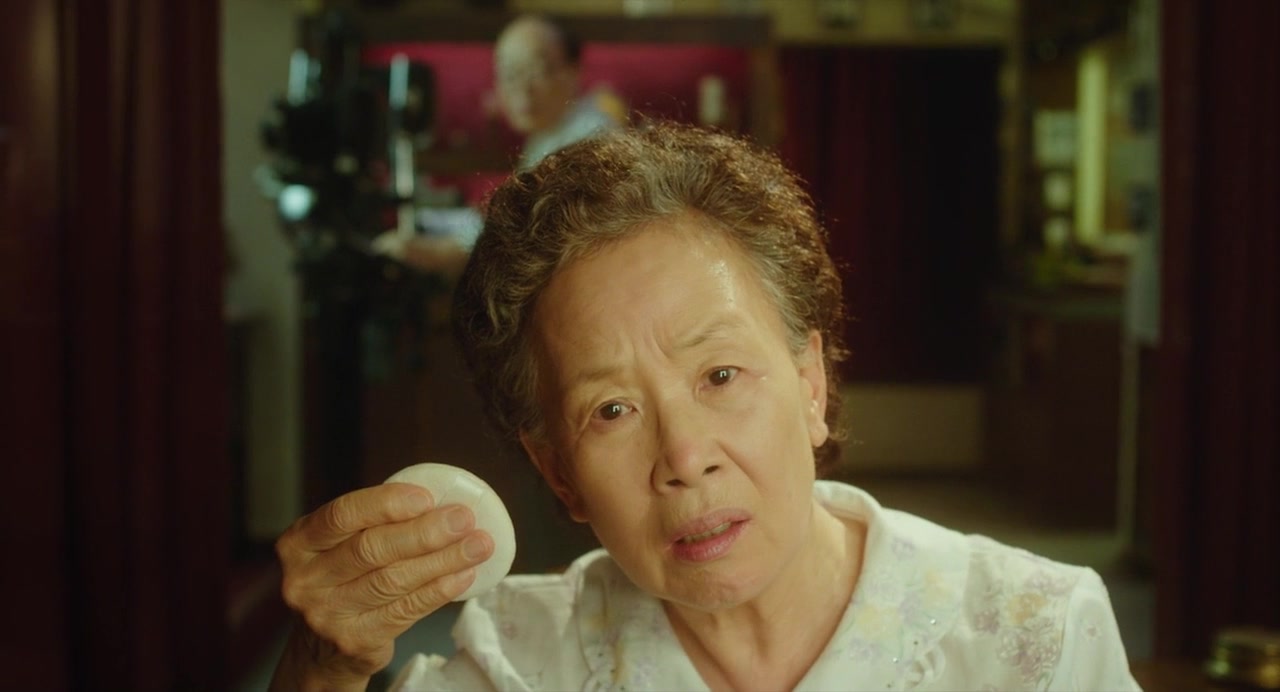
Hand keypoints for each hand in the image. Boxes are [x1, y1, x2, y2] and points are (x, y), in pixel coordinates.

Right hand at [269, 484, 494, 689]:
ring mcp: (327, 614)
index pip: (343, 514)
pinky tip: (463, 575)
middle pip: (372, 549)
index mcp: (299, 543)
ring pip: (394, 580)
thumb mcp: (338, 547)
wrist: (320, 649)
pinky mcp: (354, 640)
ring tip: (477, 545)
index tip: (427, 497)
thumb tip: (440, 503)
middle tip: (464, 519)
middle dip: (425, 532)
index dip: (386, 503)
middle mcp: (305, 579)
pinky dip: (440, 590)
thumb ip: (373, 524)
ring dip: (443, 560)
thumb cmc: (341, 580)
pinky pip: (406, 610)